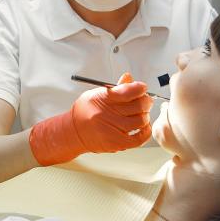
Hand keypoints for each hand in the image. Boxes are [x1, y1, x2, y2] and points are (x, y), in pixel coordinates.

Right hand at [29, 73, 153, 165]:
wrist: (73, 132)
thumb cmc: (85, 112)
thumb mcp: (96, 94)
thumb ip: (115, 88)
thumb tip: (129, 77)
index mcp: (103, 99)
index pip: (128, 91)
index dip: (139, 88)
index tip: (142, 87)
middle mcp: (108, 114)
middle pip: (138, 105)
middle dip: (146, 100)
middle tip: (145, 100)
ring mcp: (113, 130)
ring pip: (141, 120)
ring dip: (145, 115)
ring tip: (141, 113)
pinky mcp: (117, 143)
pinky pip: (139, 138)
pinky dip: (145, 131)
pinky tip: (143, 126)